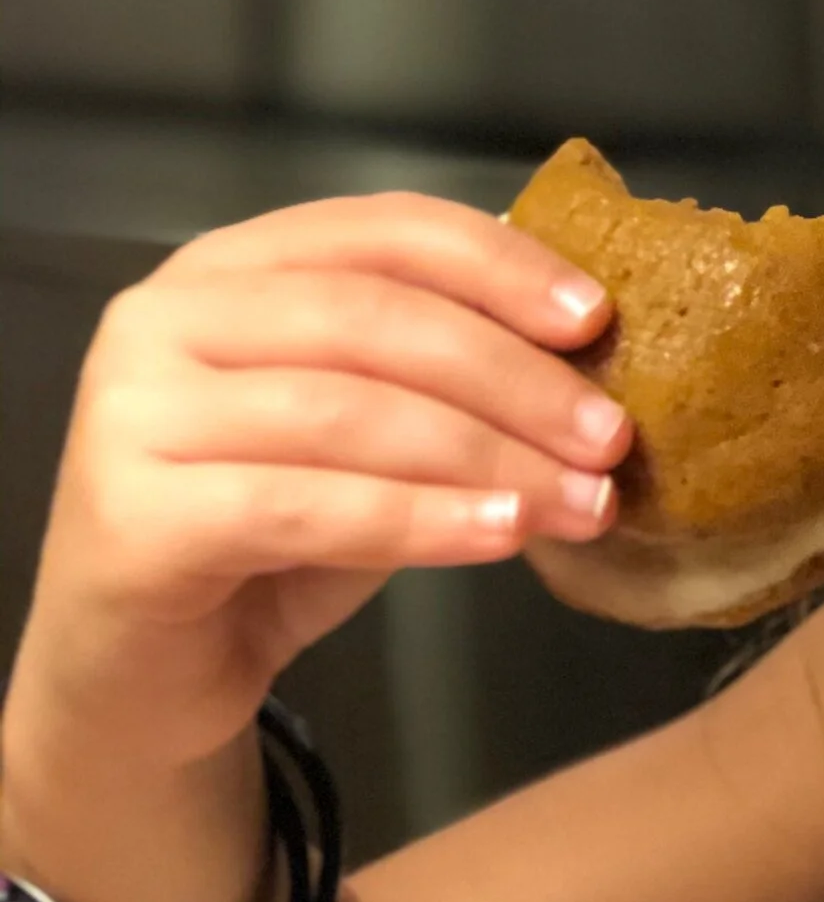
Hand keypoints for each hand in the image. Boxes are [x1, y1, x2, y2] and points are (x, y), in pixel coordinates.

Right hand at [14, 194, 629, 771]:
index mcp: (229, 268)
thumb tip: (586, 361)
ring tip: (583, 503)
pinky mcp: (133, 512)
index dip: (496, 267)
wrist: (147, 670)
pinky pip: (303, 505)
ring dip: (488, 458)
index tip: (596, 320)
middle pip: (373, 320)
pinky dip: (417, 519)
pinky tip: (500, 538)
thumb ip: (437, 380)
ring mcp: (134, 412)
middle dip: (513, 378)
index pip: (379, 231)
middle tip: (612, 438)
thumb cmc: (269, 539)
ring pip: (347, 412)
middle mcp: (166, 318)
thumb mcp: (367, 438)